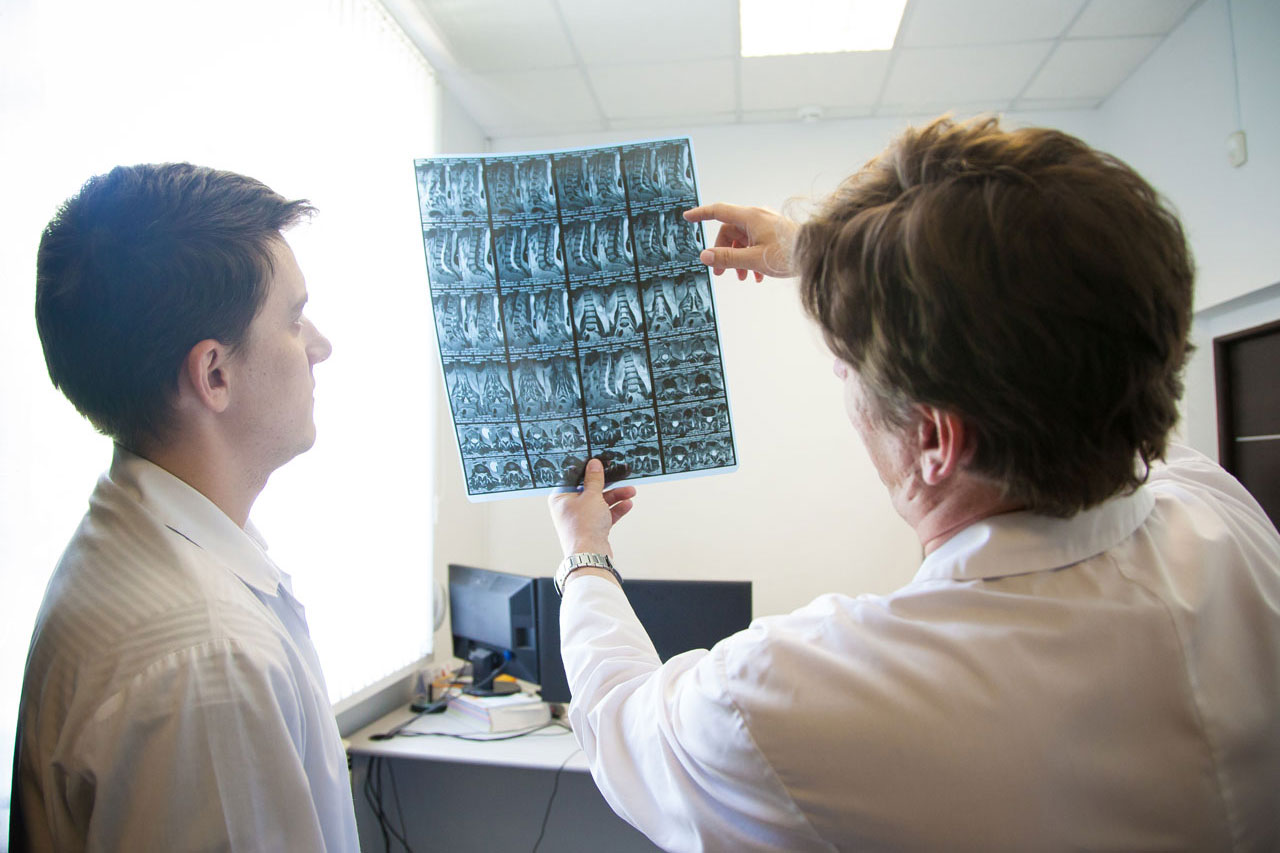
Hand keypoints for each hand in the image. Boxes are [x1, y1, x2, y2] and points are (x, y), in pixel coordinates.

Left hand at [548, 458, 636, 557]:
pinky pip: (604, 514)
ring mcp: (580, 518)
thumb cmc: (584, 527)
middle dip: (608, 485)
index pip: (574, 477)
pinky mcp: (591, 528)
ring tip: (631, 492)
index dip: (588, 469)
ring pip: (599, 502)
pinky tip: (628, 504)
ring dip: (616, 496)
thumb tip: (594, 464)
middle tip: (621, 476)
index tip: (601, 462)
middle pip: (590, 490)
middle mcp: (568, 507)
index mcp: (561, 497)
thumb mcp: (591, 496)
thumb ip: (594, 479)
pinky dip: (615, 509)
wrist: (590, 555)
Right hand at [683, 203, 798, 280]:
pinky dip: (751, 258)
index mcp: (750, 217)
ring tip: (744, 277)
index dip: (701, 214)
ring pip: (743, 240)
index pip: (718, 211)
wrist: (817, 252)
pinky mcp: (774, 233)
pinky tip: (758, 276)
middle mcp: (757, 217)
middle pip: (730, 231)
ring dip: (739, 258)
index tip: (688, 217)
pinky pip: (755, 243)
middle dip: (723, 252)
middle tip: (721, 273)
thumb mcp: (753, 259)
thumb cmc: (789, 253)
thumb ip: (727, 258)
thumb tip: (705, 256)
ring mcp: (766, 225)